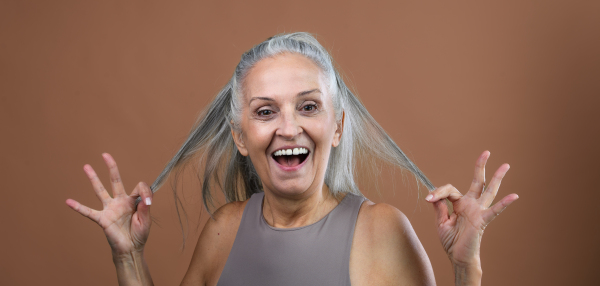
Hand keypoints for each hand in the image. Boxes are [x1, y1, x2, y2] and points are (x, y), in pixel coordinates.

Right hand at [66, 153, 153, 256]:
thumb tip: (144, 198)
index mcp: (133, 201)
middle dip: (111, 168)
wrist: (130, 248)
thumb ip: (145, 209)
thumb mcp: (146, 221)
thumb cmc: (139, 234)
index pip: (139, 187)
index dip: (145, 191)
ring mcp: (110, 209)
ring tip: (86, 166)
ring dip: (94, 179)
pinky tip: (68, 201)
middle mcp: (120, 201)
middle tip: (105, 155)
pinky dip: (79, 207)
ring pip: (100, 191)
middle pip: (115, 181)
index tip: (148, 201)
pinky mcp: (102, 219)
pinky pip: (89, 212)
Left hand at [426, 151, 518, 266]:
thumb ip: (439, 208)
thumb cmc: (451, 241)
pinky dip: (504, 204)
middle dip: (480, 166)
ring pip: (489, 191)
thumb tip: (432, 194)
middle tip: (486, 152)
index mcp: (460, 204)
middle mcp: (471, 204)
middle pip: (478, 182)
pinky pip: (494, 211)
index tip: (429, 198)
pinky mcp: (482, 221)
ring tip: (505, 165)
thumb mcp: (441, 223)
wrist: (458, 257)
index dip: (438, 192)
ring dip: (497, 178)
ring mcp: (478, 211)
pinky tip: (514, 196)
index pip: (450, 189)